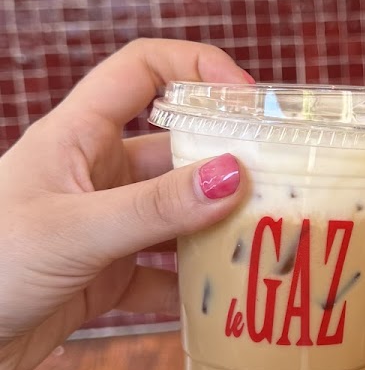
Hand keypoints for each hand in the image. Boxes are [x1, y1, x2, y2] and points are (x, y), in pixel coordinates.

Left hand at [0, 39, 250, 369]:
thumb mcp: (76, 232)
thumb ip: (157, 208)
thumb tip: (234, 176)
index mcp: (77, 137)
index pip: (142, 70)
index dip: (197, 67)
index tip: (250, 99)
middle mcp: (94, 174)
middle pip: (175, 150)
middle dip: (226, 165)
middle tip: (282, 186)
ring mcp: (100, 226)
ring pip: (175, 216)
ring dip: (215, 230)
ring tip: (265, 245)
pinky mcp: (101, 278)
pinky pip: (161, 276)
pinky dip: (190, 289)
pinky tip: (220, 302)